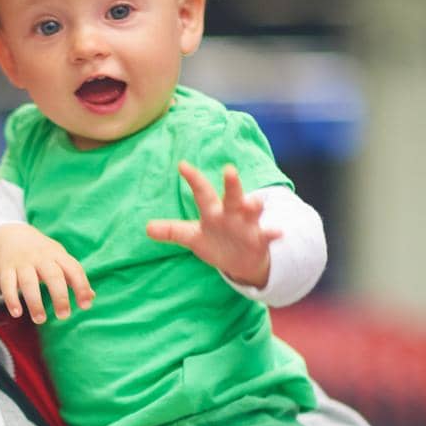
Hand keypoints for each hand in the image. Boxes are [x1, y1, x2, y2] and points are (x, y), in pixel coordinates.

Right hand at [0, 223, 94, 323]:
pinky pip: (8, 284)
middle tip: (64, 316)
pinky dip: (11, 299)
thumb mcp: (60, 259)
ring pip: (29, 282)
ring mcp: (22, 262)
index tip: (85, 306)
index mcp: (58, 255)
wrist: (11, 236)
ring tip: (40, 320)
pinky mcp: (6, 268)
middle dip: (59, 297)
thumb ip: (74, 278)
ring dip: (35, 302)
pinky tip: (17, 313)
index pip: (74, 269)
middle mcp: (41, 257)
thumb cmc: (42, 254)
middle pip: (53, 276)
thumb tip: (90, 298)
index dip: (81, 287)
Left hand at [146, 163, 280, 289]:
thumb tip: (147, 228)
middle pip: (231, 196)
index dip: (193, 179)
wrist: (242, 261)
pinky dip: (273, 233)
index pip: (202, 193)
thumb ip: (172, 231)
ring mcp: (247, 225)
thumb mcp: (193, 237)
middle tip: (229, 169)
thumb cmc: (217, 242)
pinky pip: (267, 234)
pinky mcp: (260, 239)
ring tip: (253, 201)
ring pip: (252, 210)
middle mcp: (231, 213)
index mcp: (213, 211)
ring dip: (253, 205)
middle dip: (231, 184)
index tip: (182, 165)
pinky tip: (278, 233)